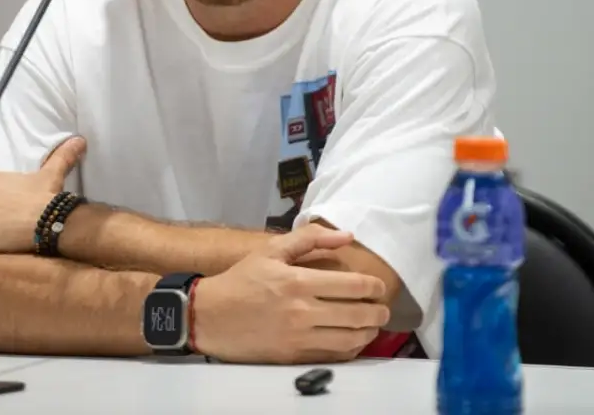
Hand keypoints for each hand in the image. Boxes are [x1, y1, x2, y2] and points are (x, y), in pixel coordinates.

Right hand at [191, 223, 389, 363]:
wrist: (210, 317)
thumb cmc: (241, 280)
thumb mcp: (271, 251)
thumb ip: (310, 239)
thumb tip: (347, 236)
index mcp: (298, 281)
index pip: (353, 286)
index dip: (374, 287)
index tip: (380, 286)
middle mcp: (302, 312)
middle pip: (358, 316)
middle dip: (379, 312)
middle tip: (383, 309)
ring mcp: (299, 338)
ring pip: (350, 340)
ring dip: (369, 333)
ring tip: (372, 325)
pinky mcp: (293, 357)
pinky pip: (333, 356)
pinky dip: (350, 350)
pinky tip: (352, 341)